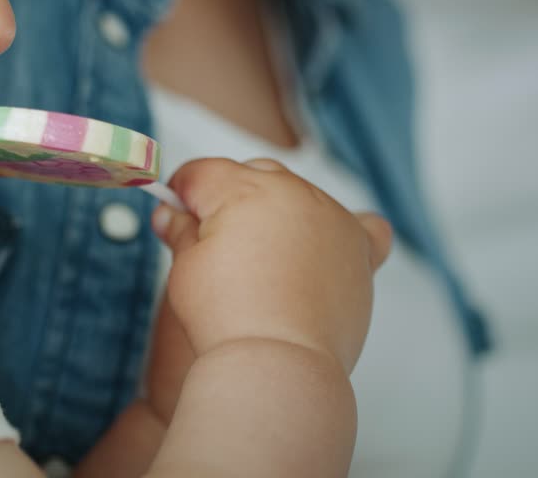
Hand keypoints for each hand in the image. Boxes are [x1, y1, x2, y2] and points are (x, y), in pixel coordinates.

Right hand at [150, 158, 391, 375]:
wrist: (277, 365)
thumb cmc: (228, 320)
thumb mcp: (186, 268)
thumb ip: (181, 231)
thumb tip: (171, 214)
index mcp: (244, 189)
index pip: (205, 173)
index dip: (183, 193)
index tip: (176, 212)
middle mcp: (293, 193)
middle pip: (254, 176)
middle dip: (231, 199)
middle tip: (214, 241)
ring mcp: (332, 218)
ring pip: (302, 196)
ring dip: (282, 214)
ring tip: (265, 256)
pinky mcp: (360, 250)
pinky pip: (366, 226)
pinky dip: (348, 231)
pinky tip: (331, 246)